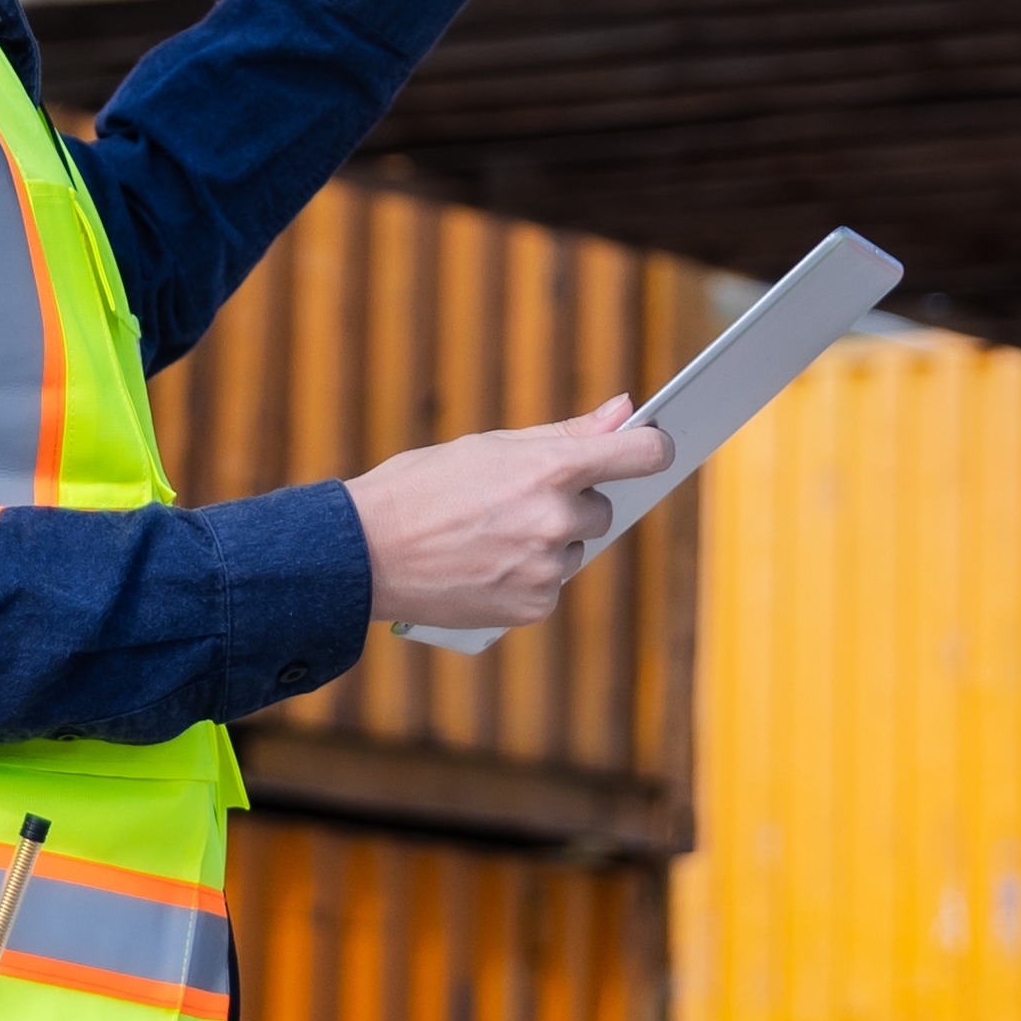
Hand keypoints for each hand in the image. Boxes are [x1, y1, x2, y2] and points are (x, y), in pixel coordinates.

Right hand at [349, 399, 660, 638]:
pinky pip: (551, 586)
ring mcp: (546, 569)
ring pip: (573, 550)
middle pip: (602, 510)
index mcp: (549, 469)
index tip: (653, 447)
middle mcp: (556, 520)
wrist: (367, 553)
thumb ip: (566, 433)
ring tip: (489, 536)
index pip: (639, 456)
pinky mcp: (533, 608)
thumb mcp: (491, 446)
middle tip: (515, 501)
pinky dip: (527, 579)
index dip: (651, 449)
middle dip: (570, 505)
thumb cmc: (423, 488)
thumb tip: (624, 411)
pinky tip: (486, 566)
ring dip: (547, 544)